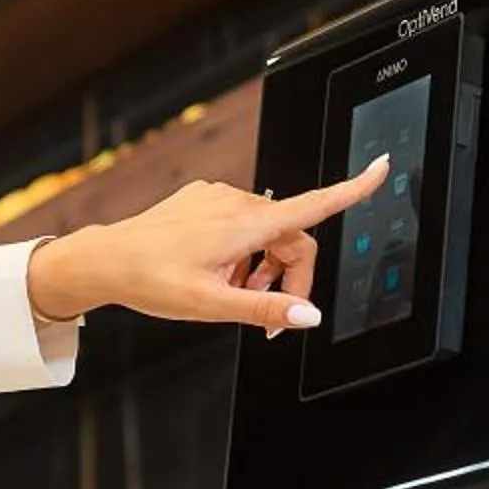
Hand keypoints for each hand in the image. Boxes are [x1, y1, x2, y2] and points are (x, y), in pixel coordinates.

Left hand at [25, 157, 388, 332]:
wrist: (106, 260)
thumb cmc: (151, 280)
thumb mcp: (211, 305)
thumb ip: (264, 310)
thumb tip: (308, 316)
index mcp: (245, 223)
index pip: (314, 204)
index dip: (353, 189)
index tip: (382, 168)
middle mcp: (237, 202)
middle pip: (291, 237)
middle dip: (288, 278)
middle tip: (266, 320)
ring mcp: (219, 197)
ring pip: (266, 234)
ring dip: (261, 268)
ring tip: (230, 294)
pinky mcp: (204, 199)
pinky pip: (240, 225)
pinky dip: (240, 253)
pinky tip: (214, 273)